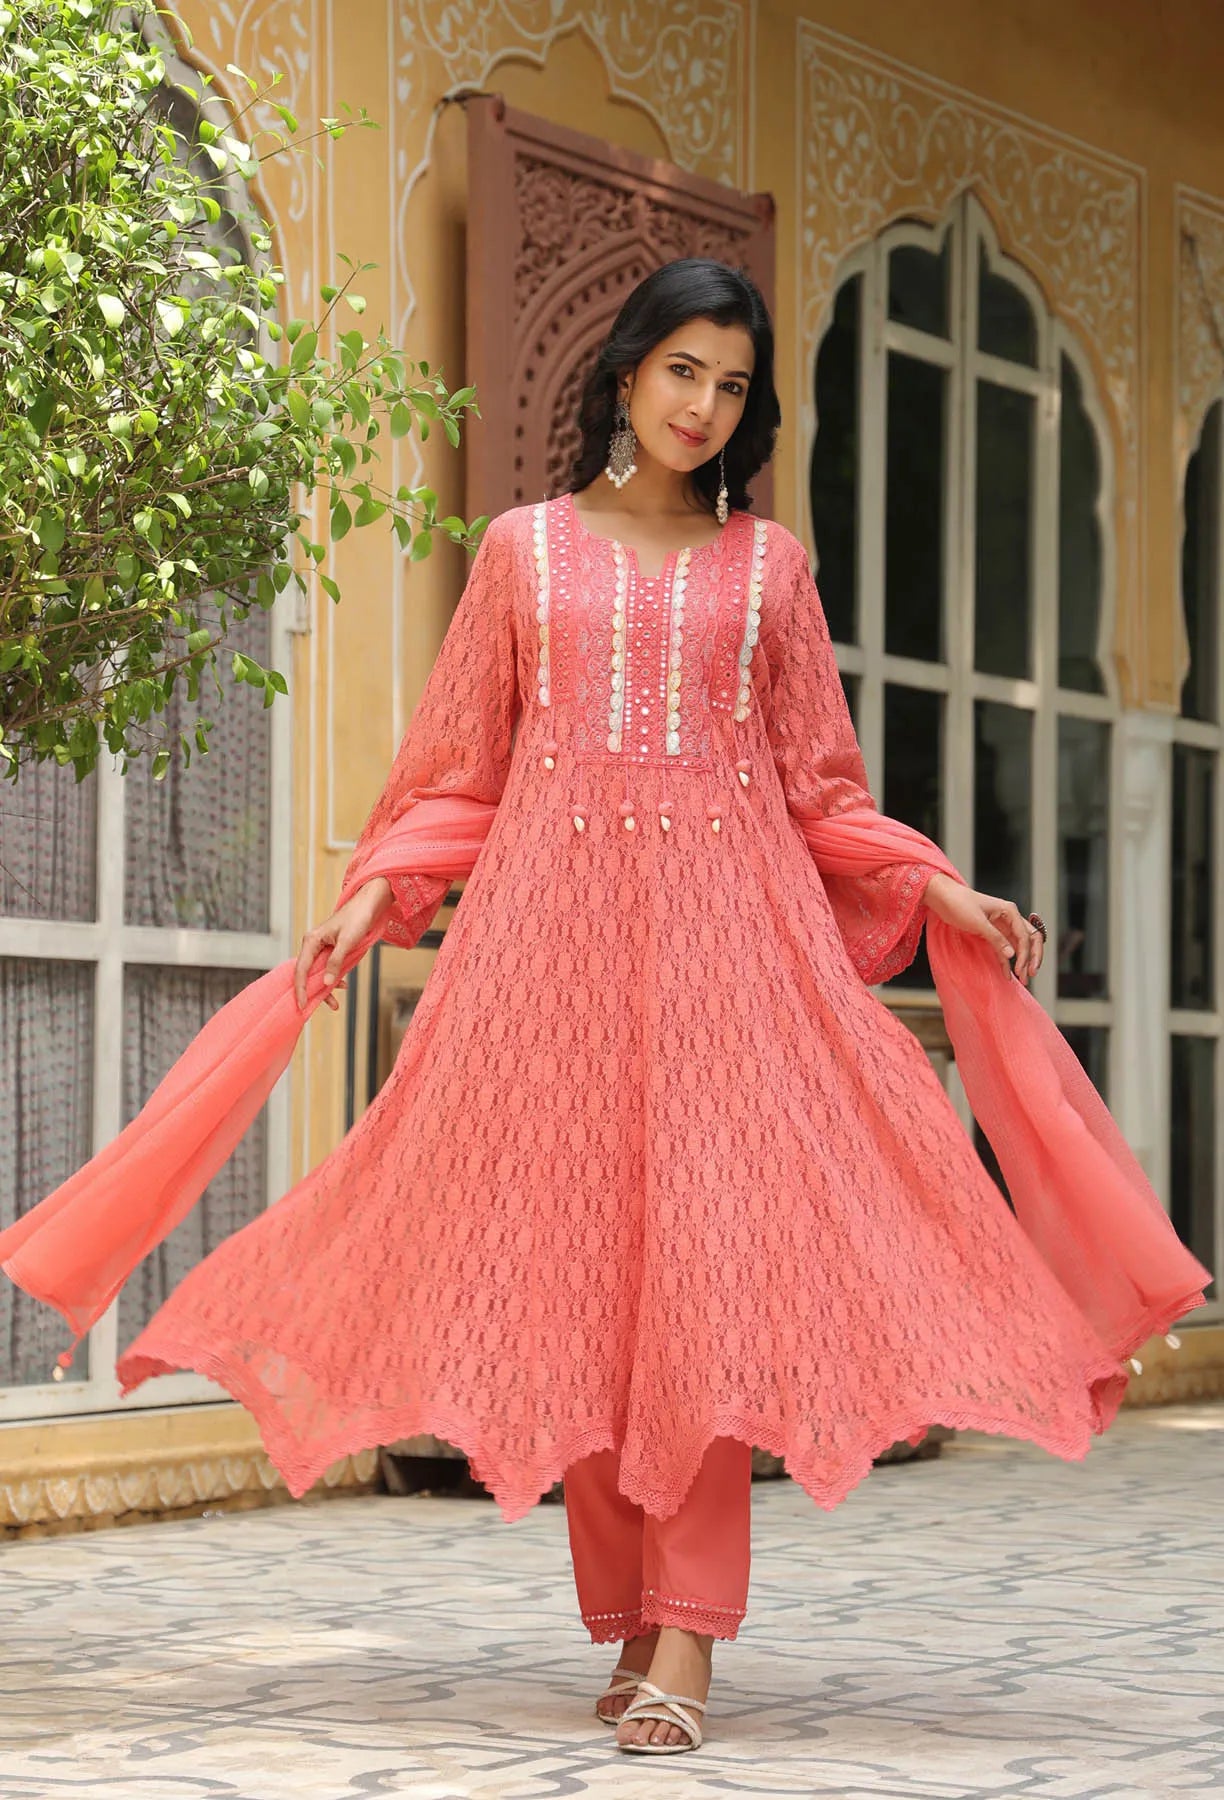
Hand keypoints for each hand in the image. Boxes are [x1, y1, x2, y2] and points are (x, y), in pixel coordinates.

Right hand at [293, 876, 393, 1010]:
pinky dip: (333, 979)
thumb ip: (336, 962)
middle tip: (315, 1009)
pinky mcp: (330, 950)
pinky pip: (327, 968)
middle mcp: (312, 945)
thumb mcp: (347, 942)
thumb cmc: (357, 919)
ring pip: (318, 973)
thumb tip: (327, 983)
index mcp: (311, 941)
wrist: (369, 905)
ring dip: (325, 988)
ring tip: (335, 1005)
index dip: (300, 988)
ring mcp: (321, 948)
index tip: (302, 1004)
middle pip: (307, 973)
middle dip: (312, 992)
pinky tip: (343, 985)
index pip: (301, 969)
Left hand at [921, 872, 1044, 986]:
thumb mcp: (978, 922)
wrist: (943, 898)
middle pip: (1029, 940)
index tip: (1021, 969)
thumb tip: (1012, 954)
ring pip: (1018, 946)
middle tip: (1031, 975)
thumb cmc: (959, 904)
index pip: (1025, 936)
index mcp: (1010, 911)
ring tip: (1023, 980)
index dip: (1026, 954)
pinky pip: (1004, 949)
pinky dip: (1007, 961)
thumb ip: (996, 938)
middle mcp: (1009, 918)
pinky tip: (1008, 974)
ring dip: (1022, 962)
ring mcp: (1001, 926)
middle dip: (1032, 958)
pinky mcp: (991, 933)